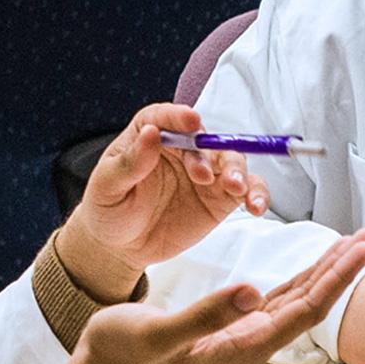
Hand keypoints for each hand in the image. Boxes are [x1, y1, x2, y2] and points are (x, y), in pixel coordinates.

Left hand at [51, 103, 271, 297]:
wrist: (121, 246)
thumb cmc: (109, 210)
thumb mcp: (107, 187)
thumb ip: (129, 163)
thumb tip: (150, 133)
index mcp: (150, 137)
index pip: (166, 118)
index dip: (179, 117)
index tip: (192, 121)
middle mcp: (182, 149)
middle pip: (206, 140)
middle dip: (212, 153)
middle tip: (205, 175)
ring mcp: (205, 173)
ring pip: (231, 161)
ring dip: (238, 171)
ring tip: (235, 188)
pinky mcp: (220, 198)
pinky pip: (246, 190)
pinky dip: (257, 194)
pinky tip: (256, 205)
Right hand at [55, 231, 364, 363]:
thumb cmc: (124, 355)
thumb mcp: (160, 332)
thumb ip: (207, 314)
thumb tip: (252, 291)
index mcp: (243, 346)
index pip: (304, 309)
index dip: (336, 278)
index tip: (362, 250)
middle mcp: (252, 342)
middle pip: (311, 301)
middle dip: (344, 267)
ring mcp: (243, 334)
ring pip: (297, 297)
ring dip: (328, 269)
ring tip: (356, 242)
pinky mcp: (231, 324)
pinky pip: (277, 297)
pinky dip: (300, 276)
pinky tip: (315, 263)